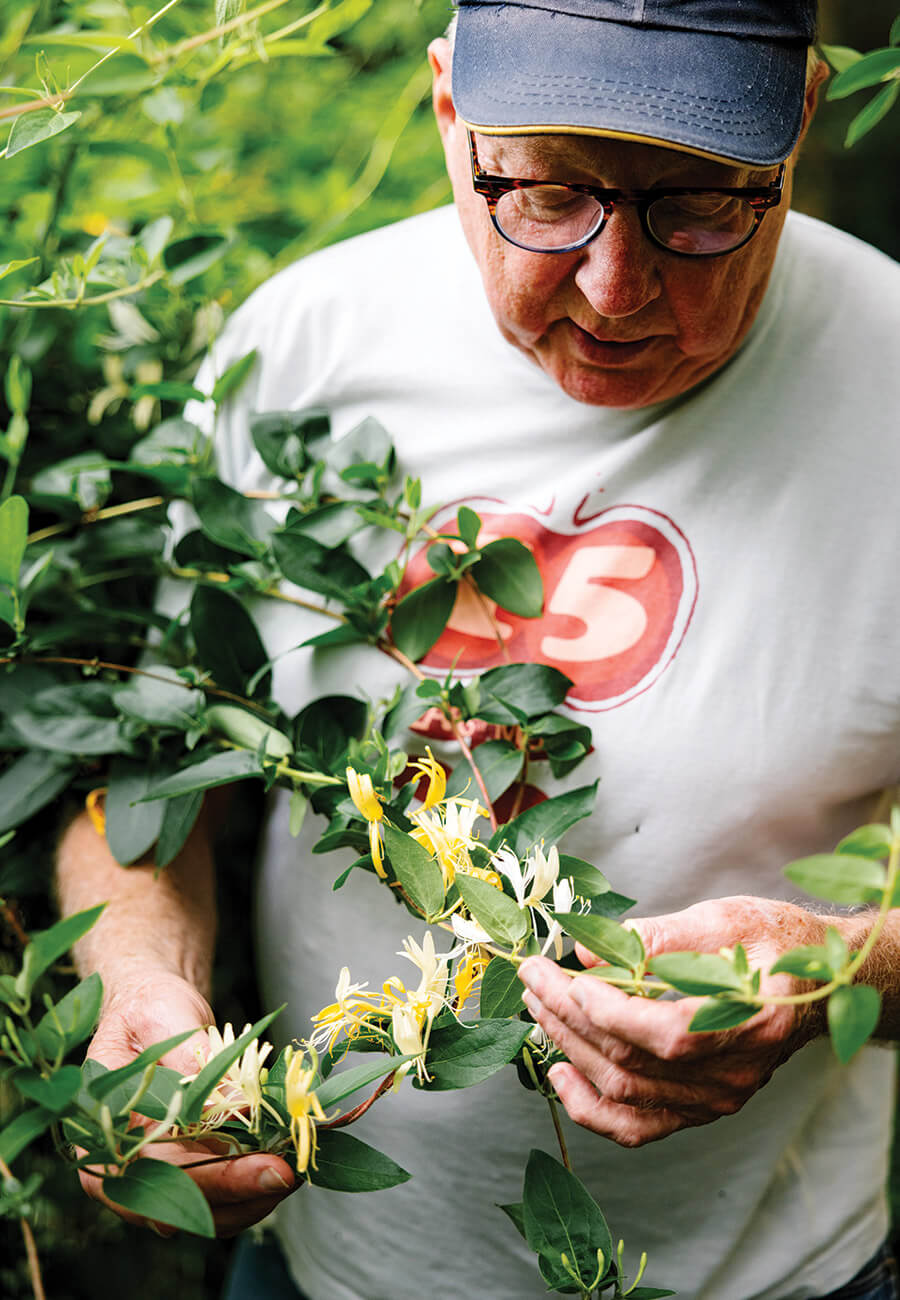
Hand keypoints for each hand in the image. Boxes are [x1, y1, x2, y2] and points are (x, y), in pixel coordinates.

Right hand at [81, 968, 295, 1236]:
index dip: (206, 1181)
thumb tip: (232, 1107)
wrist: (157, 1013)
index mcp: (101, 1131)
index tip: (259, 1170)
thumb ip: (190, 1059)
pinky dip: (251, 1189)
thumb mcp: (163, 1017)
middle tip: (288, 1173)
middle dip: (239, 1193)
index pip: (150, 1174)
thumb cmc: (150, 1010)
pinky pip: (218, 1197)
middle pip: (180, 1202)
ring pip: (203, 1211)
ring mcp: (155, 1173)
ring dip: (251, 1199)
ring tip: (294, 1170)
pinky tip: (282, 1165)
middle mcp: (122, 1165)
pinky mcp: (186, 1169)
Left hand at [518, 895, 828, 1147]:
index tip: (569, 976)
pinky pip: (638, 1125)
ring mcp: (717, 1098)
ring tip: (536, 1006)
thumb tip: (588, 950)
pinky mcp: (700, 1107)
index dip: (611, 1011)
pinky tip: (560, 1073)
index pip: (669, 1034)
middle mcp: (734, 1074)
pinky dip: (592, 1106)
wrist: (814, 983)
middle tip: (533, 975)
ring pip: (627, 1092)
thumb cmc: (775, 943)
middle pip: (635, 1061)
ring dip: (570, 1049)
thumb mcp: (727, 919)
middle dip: (570, 1016)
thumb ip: (660, 935)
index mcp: (754, 1022)